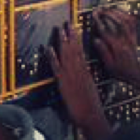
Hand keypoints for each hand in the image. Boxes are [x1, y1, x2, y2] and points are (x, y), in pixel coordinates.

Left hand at [45, 22, 110, 139]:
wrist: (91, 116)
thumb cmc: (92, 107)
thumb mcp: (90, 90)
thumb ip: (85, 81)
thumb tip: (83, 76)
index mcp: (86, 72)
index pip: (81, 52)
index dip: (78, 40)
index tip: (76, 30)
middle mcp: (79, 71)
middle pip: (74, 50)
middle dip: (71, 36)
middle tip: (67, 24)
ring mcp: (71, 76)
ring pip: (66, 55)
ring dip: (62, 41)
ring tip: (59, 29)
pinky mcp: (63, 83)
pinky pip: (56, 67)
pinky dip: (52, 57)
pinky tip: (48, 48)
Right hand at [91, 8, 139, 94]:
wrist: (136, 74)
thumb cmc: (121, 71)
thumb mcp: (109, 65)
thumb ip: (103, 52)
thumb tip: (96, 40)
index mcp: (117, 48)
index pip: (106, 31)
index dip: (99, 22)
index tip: (93, 15)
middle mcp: (125, 40)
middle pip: (117, 22)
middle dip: (108, 14)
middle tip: (99, 10)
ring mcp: (131, 37)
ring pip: (126, 20)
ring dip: (117, 13)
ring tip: (107, 9)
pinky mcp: (134, 37)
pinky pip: (132, 23)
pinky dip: (126, 15)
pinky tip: (119, 12)